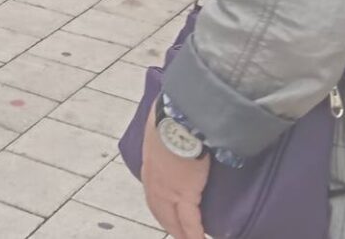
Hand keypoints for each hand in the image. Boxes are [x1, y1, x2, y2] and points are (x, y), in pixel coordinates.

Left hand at [141, 107, 210, 238]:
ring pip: (173, 219)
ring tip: (189, 238)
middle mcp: (154, 182)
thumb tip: (175, 131)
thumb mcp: (162, 128)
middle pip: (160, 210)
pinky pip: (190, 221)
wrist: (179, 119)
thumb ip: (166, 137)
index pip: (153, 192)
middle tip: (178, 233)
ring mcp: (168, 190)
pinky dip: (194, 233)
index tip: (167, 212)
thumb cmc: (172, 117)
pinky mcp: (185, 194)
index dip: (161, 205)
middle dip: (169, 223)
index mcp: (149, 166)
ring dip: (180, 231)